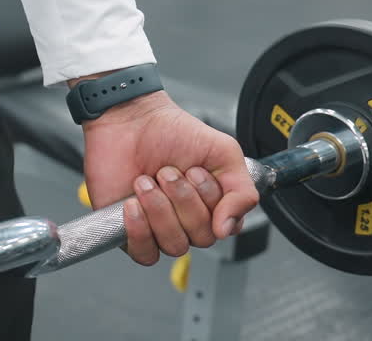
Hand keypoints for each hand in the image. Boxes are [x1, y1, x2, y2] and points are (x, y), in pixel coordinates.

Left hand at [81, 91, 259, 265]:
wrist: (130, 119)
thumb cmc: (173, 132)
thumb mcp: (225, 153)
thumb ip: (242, 192)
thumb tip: (227, 229)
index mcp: (213, 206)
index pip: (225, 228)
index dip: (211, 202)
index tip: (196, 171)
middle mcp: (187, 221)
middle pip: (200, 238)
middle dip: (183, 199)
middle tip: (167, 171)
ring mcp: (158, 228)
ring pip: (174, 245)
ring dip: (160, 209)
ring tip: (146, 180)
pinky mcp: (129, 231)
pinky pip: (144, 253)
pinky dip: (139, 230)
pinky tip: (132, 203)